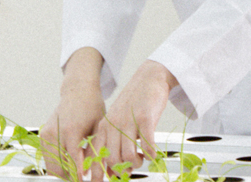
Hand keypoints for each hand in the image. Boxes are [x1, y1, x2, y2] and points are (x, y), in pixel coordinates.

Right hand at [43, 48, 105, 180]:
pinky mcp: (43, 135)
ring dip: (64, 175)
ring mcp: (47, 134)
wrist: (77, 91)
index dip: (80, 176)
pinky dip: (58, 166)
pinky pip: (48, 159)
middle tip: (83, 181)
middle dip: (71, 179)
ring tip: (77, 176)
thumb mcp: (99, 128)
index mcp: (72, 131)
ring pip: (51, 166)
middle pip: (59, 168)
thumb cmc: (91, 107)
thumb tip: (93, 171)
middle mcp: (55, 133)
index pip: (73, 162)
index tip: (87, 181)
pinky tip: (70, 167)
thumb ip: (94, 150)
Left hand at [91, 60, 175, 180]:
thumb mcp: (117, 122)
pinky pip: (147, 144)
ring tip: (142, 158)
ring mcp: (128, 122)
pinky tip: (153, 153)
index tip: (107, 180)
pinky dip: (151, 154)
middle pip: (112, 159)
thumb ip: (113, 142)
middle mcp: (113, 125)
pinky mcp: (144, 118)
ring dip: (137, 163)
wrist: (148, 78)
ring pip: (128, 155)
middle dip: (123, 170)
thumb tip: (114, 171)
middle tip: (132, 167)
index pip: (96, 155)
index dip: (100, 172)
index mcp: (104, 127)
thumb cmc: (134, 104)